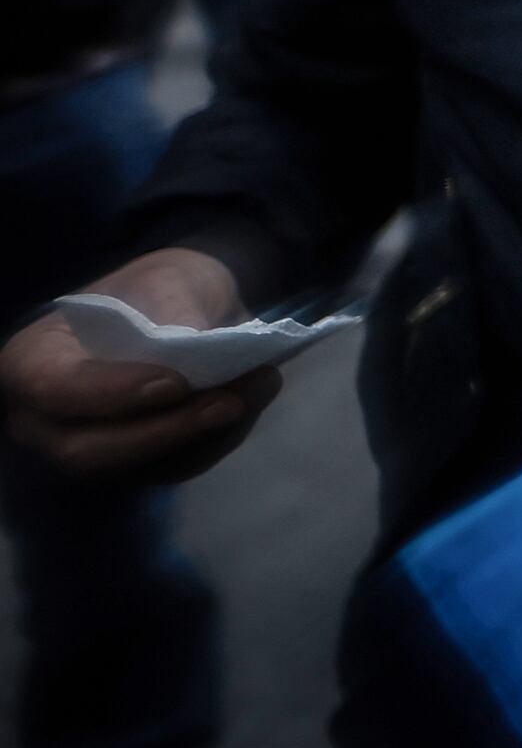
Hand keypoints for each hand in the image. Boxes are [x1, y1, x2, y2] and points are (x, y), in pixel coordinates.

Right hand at [0, 249, 279, 480]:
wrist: (187, 307)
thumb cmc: (161, 288)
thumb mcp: (169, 278)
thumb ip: (175, 310)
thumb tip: (194, 348)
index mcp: (35, 360)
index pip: (55, 389)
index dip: (111, 393)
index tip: (174, 383)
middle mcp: (48, 418)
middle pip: (89, 451)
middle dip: (165, 433)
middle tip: (229, 403)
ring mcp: (92, 446)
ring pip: (141, 468)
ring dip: (207, 435)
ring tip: (260, 384)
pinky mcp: (138, 465)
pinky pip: (177, 466)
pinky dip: (221, 437)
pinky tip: (254, 397)